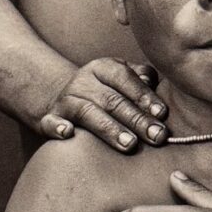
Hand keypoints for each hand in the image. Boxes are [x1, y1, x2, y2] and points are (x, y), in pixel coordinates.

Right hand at [38, 57, 168, 153]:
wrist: (62, 99)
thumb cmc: (105, 92)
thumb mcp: (122, 78)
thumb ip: (141, 78)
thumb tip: (152, 83)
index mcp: (102, 68)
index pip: (124, 78)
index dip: (143, 95)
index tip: (162, 114)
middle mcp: (82, 81)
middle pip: (112, 100)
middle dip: (137, 119)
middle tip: (157, 136)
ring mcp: (64, 101)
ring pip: (87, 113)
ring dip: (109, 128)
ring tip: (130, 144)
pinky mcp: (48, 119)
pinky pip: (50, 122)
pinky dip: (57, 127)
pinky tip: (68, 134)